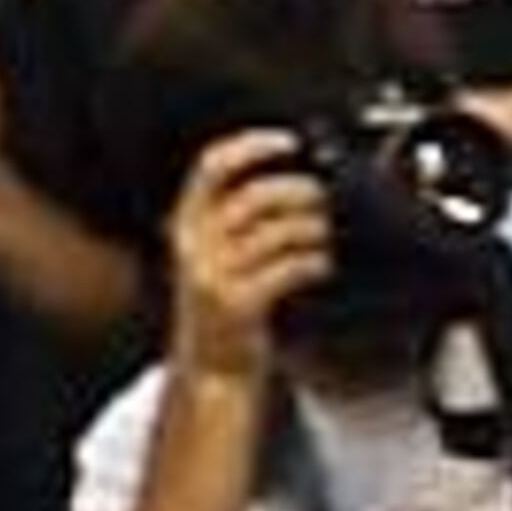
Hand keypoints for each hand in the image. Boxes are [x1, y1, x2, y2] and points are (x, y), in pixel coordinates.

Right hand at [166, 128, 333, 385]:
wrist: (211, 369)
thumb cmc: (227, 304)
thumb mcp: (218, 253)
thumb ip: (243, 218)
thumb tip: (304, 180)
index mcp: (187, 222)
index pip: (212, 167)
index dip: (251, 146)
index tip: (289, 141)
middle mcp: (193, 245)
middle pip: (254, 196)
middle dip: (299, 191)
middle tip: (323, 198)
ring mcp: (212, 275)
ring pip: (276, 232)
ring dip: (312, 228)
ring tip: (325, 235)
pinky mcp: (235, 304)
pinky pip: (286, 269)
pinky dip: (313, 262)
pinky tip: (321, 265)